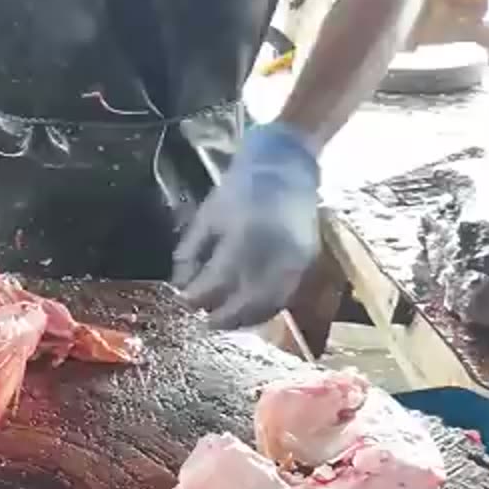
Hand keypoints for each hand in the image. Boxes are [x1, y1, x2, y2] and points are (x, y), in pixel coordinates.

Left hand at [171, 122, 321, 328]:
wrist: (285, 167)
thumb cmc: (239, 189)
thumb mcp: (207, 216)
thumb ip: (191, 251)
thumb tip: (180, 285)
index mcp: (243, 237)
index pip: (216, 281)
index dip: (196, 296)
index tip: (184, 301)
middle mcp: (272, 253)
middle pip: (244, 301)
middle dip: (221, 316)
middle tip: (204, 321)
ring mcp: (294, 261)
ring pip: (267, 305)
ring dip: (244, 319)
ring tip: (225, 320)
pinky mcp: (308, 264)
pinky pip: (285, 297)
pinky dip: (265, 310)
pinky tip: (249, 311)